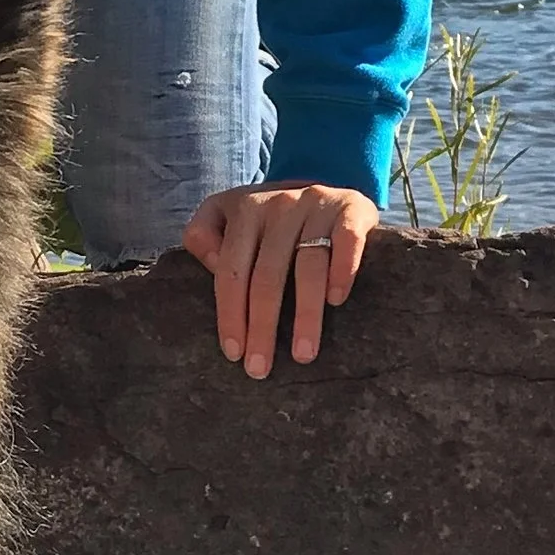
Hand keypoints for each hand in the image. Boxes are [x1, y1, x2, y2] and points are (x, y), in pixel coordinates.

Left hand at [181, 183, 377, 377]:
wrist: (327, 185)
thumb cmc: (269, 218)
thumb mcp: (227, 214)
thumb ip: (203, 234)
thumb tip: (211, 265)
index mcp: (244, 209)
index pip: (231, 270)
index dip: (230, 314)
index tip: (234, 354)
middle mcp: (279, 203)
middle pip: (266, 275)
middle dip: (262, 326)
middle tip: (261, 369)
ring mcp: (316, 204)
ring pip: (308, 266)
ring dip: (305, 315)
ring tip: (302, 355)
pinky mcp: (351, 208)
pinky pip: (347, 243)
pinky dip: (342, 272)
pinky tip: (336, 302)